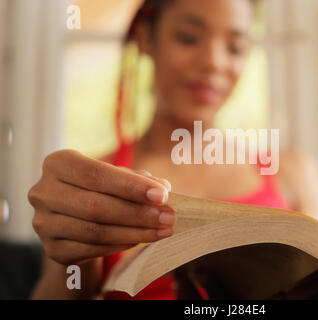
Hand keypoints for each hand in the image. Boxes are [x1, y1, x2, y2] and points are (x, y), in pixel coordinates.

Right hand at [28, 149, 174, 265]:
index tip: (163, 195)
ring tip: (163, 230)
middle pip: (96, 206)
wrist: (74, 221)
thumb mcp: (116, 177)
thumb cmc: (100, 190)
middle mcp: (43, 192)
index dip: (131, 186)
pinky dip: (121, 244)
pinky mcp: (53, 250)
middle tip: (169, 217)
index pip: (95, 174)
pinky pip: (92, 249)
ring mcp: (44, 223)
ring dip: (136, 232)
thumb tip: (162, 188)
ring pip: (96, 231)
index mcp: (58, 163)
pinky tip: (141, 239)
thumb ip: (138, 180)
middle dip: (139, 213)